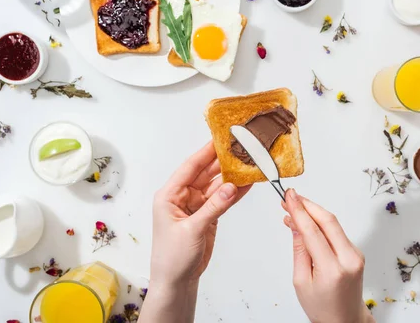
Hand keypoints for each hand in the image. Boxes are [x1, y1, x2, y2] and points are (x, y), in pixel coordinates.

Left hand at [140, 142, 249, 322]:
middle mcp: (182, 197)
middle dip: (222, 161)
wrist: (177, 282)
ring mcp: (196, 206)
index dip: (205, 152)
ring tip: (249, 163)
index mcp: (169, 195)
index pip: (190, 167)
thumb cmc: (172, 258)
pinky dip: (235, 193)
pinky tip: (248, 183)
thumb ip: (213, 207)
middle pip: (205, 173)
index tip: (220, 138)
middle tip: (240, 147)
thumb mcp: (192, 230)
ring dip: (231, 176)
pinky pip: (223, 199)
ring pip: (217, 185)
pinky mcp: (208, 216)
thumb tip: (232, 186)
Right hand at [283, 189, 373, 322]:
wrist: (346, 320)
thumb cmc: (322, 308)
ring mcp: (356, 254)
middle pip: (328, 221)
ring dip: (312, 213)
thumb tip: (295, 224)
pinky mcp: (356, 252)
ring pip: (333, 224)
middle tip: (289, 197)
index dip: (299, 211)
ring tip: (292, 209)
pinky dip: (320, 223)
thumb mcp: (301, 282)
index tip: (288, 197)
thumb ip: (299, 251)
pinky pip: (336, 231)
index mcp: (333, 270)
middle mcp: (349, 259)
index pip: (313, 232)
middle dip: (307, 205)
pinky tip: (306, 222)